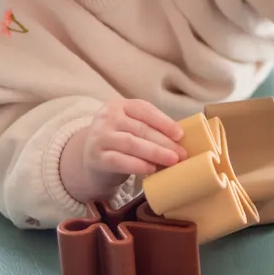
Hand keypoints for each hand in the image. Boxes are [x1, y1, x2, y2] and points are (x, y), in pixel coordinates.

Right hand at [61, 99, 186, 202]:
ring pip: (131, 143)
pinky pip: (119, 160)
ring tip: (172, 161)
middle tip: (182, 154)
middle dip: (165, 142)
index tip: (180, 135)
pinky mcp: (96, 157)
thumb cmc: (120, 142)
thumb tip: (181, 140)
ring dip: (155, 153)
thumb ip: (150, 128)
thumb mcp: (131, 128)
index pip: (144, 110)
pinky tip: (151, 169)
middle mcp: (107, 118)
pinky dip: (137, 165)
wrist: (91, 160)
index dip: (164, 122)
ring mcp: (99, 137)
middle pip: (141, 129)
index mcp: (119, 106)